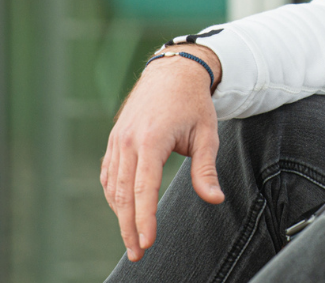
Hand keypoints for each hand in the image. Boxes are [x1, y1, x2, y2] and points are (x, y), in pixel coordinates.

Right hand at [101, 44, 224, 261]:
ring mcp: (117, 139)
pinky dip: (113, 195)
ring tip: (132, 239)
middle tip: (138, 253)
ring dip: (120, 215)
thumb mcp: (207, 134)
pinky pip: (108, 174)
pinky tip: (122, 211)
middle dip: (129, 227)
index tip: (148, 242)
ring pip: (113, 186)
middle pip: (123, 194)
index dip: (144, 218)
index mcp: (151, 139)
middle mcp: (128, 141)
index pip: (144, 188)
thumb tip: (215, 199)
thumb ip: (206, 169)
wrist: (173, 72)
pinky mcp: (114, 139)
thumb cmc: (193, 103)